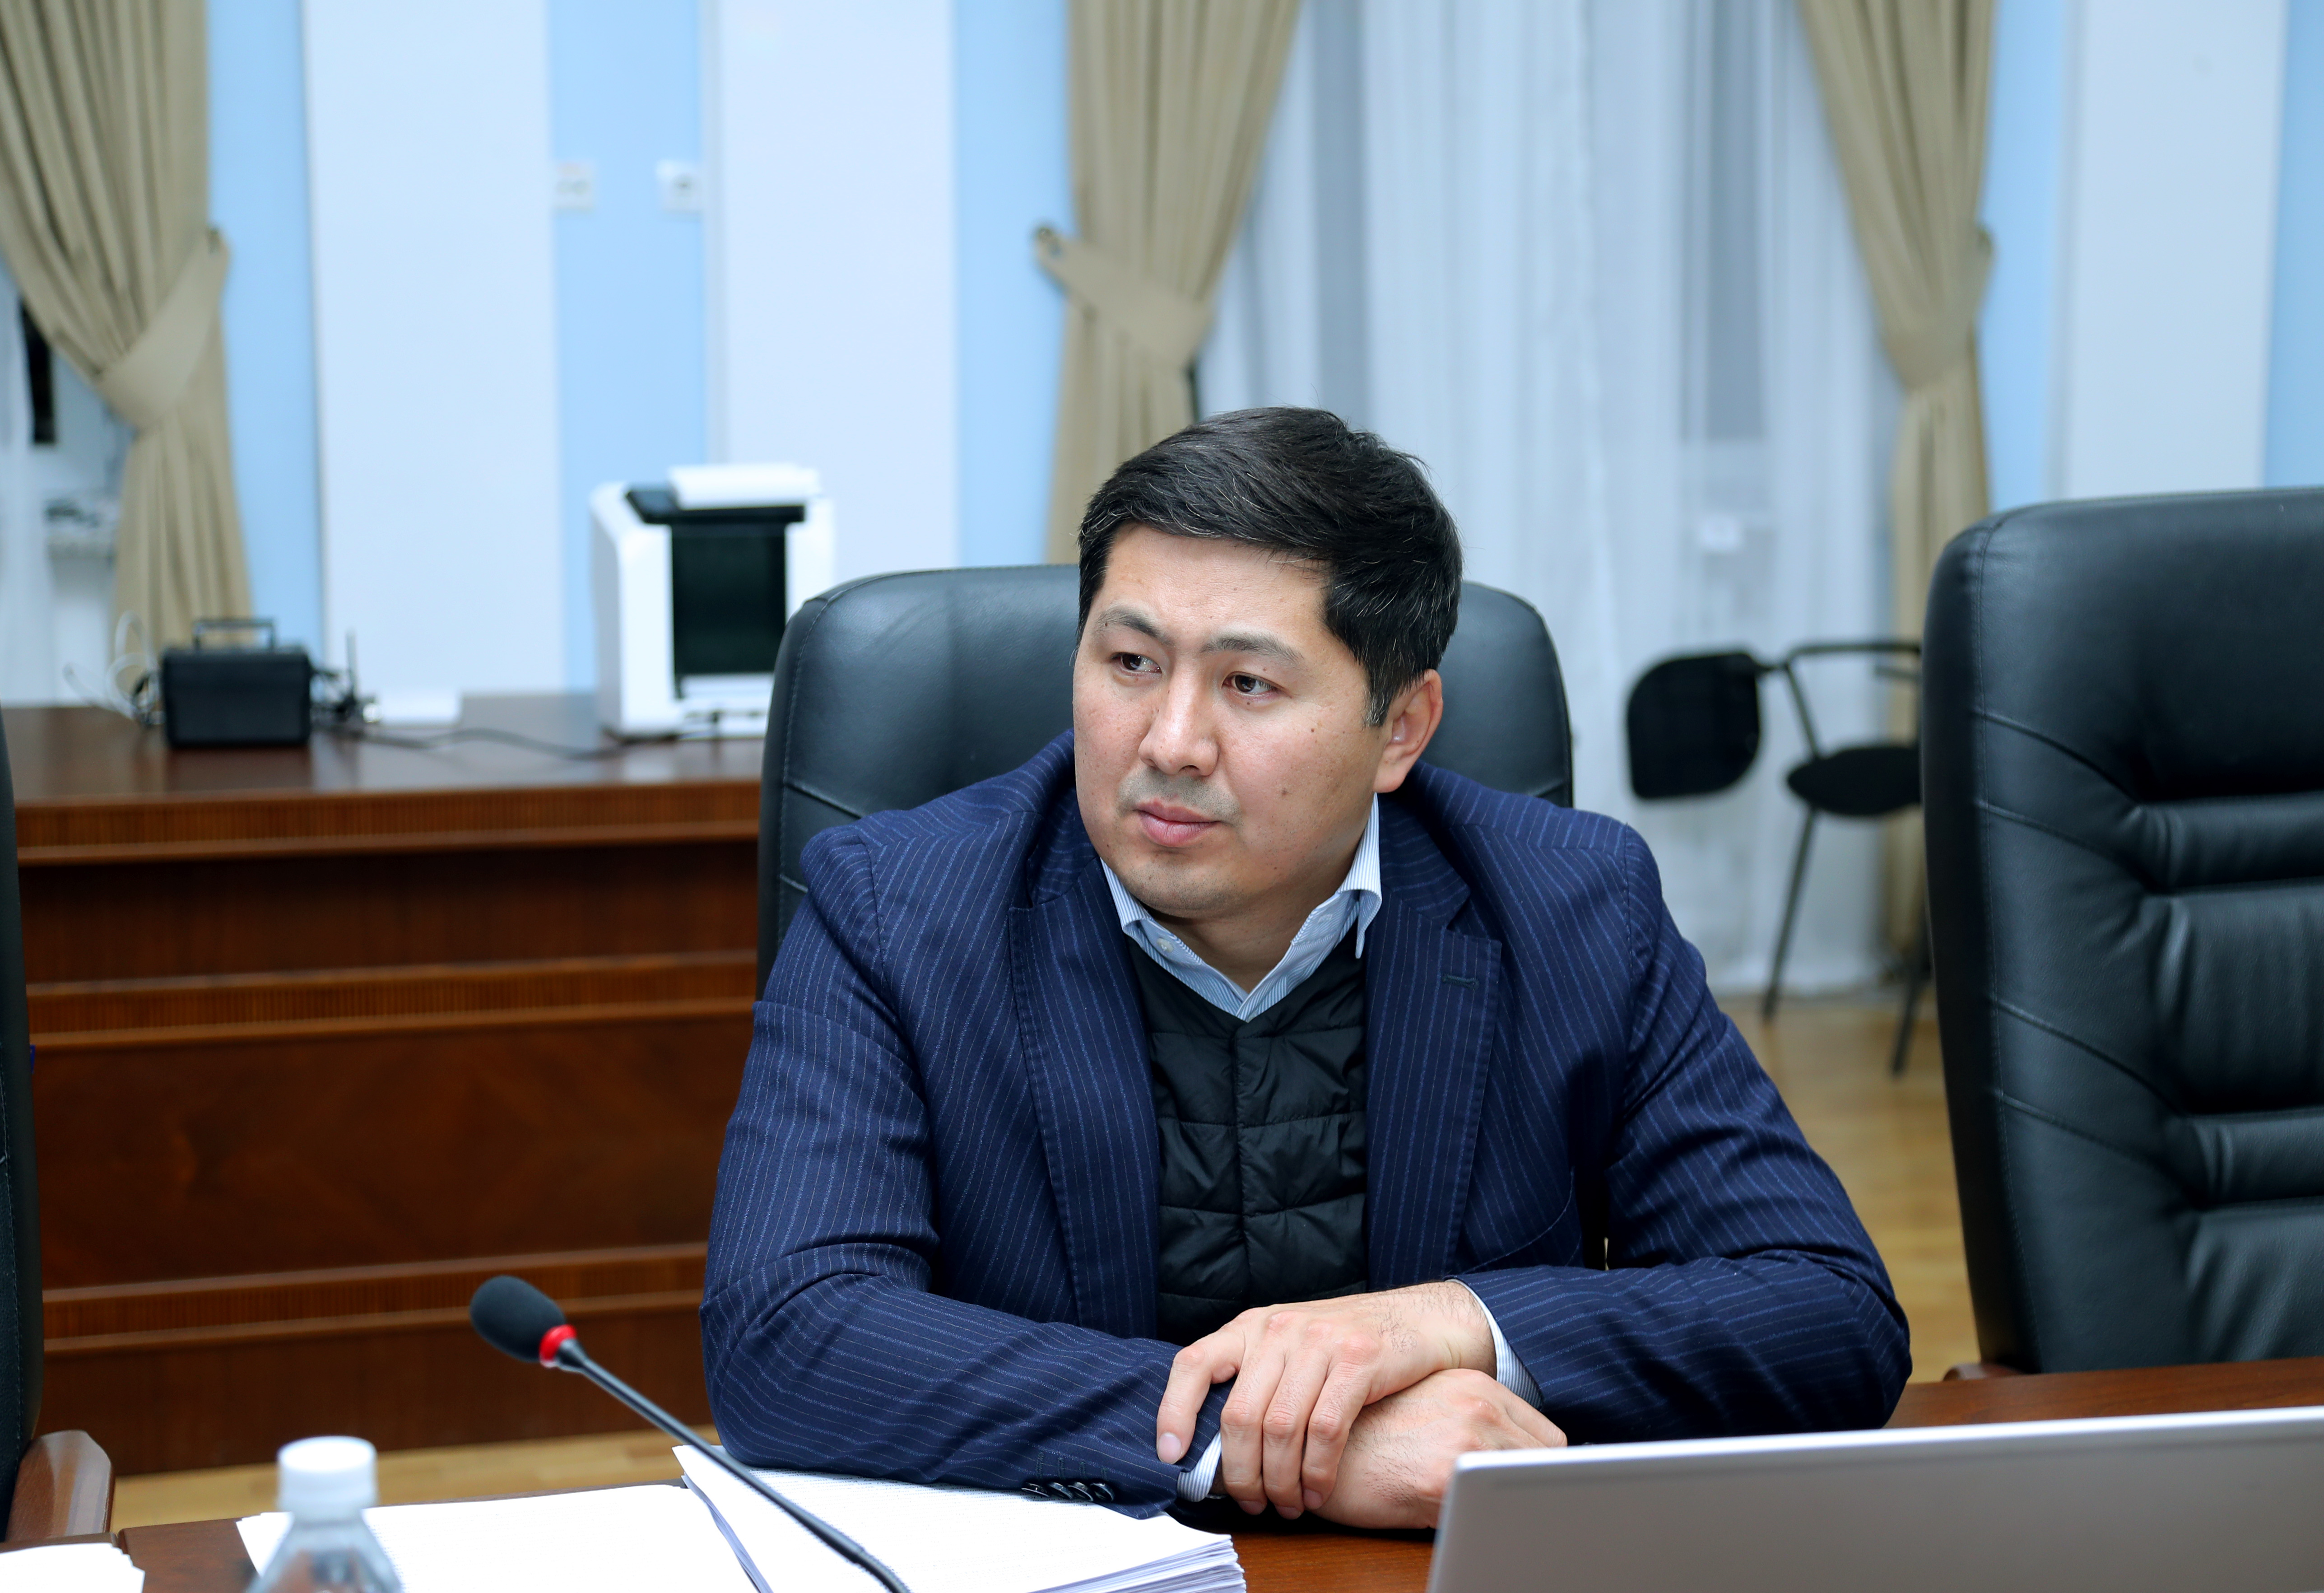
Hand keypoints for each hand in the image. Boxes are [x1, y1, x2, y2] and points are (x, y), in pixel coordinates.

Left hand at [1154, 1282, 1495, 1516]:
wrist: (1420, 1319)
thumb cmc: (1350, 1343)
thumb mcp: (1292, 1346)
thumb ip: (1257, 1378)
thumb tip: (1214, 1443)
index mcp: (1253, 1325)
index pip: (1194, 1363)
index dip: (1174, 1411)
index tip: (1171, 1455)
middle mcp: (1280, 1328)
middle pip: (1239, 1414)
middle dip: (1241, 1473)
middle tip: (1252, 1503)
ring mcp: (1319, 1341)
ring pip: (1280, 1428)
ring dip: (1280, 1480)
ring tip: (1287, 1505)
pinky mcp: (1359, 1359)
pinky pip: (1325, 1429)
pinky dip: (1317, 1471)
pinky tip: (1316, 1490)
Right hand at [1314, 1369, 1565, 1528]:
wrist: (1310, 1445)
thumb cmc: (1366, 1435)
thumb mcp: (1431, 1408)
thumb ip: (1473, 1422)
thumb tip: (1519, 1461)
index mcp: (1476, 1386)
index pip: (1551, 1438)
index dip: (1540, 1468)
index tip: (1528, 1489)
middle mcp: (1477, 1404)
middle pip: (1548, 1462)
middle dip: (1533, 1489)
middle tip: (1504, 1506)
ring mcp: (1464, 1439)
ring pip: (1523, 1490)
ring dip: (1510, 1508)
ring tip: (1481, 1516)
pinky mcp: (1442, 1479)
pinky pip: (1490, 1516)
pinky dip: (1484, 1527)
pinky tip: (1455, 1521)